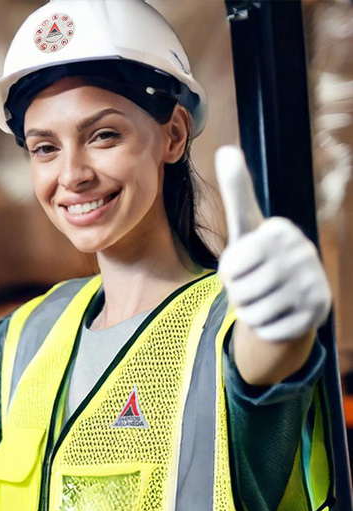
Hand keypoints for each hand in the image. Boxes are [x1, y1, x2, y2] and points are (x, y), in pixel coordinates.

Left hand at [215, 145, 330, 341]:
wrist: (289, 298)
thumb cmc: (259, 260)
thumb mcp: (244, 227)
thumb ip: (236, 192)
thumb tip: (225, 148)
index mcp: (280, 230)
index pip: (231, 264)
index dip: (229, 273)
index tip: (244, 264)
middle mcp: (302, 252)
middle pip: (241, 290)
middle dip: (238, 295)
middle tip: (252, 287)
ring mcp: (313, 282)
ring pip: (253, 312)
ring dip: (250, 312)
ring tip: (264, 300)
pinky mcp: (317, 313)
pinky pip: (268, 330)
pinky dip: (265, 328)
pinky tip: (278, 315)